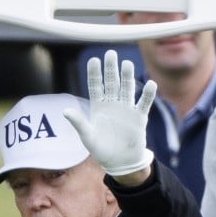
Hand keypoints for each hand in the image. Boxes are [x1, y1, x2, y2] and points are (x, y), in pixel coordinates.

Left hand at [63, 49, 155, 179]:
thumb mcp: (88, 137)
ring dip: (127, 77)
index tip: (93, 60)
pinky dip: (147, 94)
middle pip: (112, 82)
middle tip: (111, 54)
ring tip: (127, 64)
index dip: (94, 73)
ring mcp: (126, 109)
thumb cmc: (101, 149)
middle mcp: (113, 104)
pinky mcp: (139, 117)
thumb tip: (65, 111)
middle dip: (111, 69)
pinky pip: (144, 103)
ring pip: (127, 89)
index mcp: (98, 106)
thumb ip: (79, 122)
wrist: (120, 162)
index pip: (96, 86)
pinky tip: (150, 84)